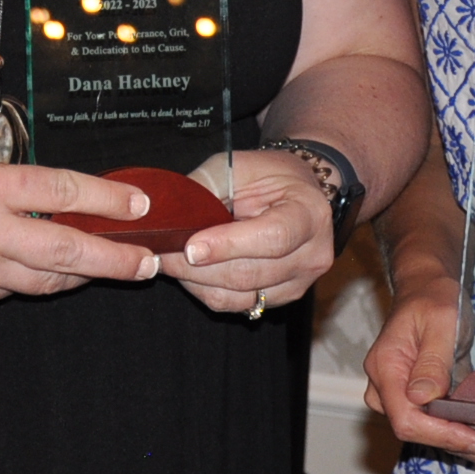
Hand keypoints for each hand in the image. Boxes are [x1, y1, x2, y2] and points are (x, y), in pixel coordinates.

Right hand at [0, 153, 158, 317]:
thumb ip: (8, 187)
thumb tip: (61, 205)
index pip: (64, 192)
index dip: (110, 200)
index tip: (140, 206)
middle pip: (69, 251)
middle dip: (117, 258)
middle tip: (149, 262)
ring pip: (45, 282)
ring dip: (79, 275)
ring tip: (104, 268)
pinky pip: (6, 293)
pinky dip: (20, 281)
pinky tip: (18, 269)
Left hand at [167, 146, 338, 313]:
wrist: (298, 192)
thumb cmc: (267, 176)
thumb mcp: (237, 167)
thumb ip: (204, 190)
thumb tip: (166, 216)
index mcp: (309, 214)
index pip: (273, 238)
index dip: (228, 245)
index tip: (191, 246)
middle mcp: (312, 254)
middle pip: (250, 274)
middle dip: (198, 268)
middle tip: (162, 253)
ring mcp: (300, 282)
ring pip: (240, 296)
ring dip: (197, 282)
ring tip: (171, 261)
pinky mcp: (282, 298)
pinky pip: (238, 306)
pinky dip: (208, 291)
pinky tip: (191, 273)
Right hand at [358, 278, 474, 473]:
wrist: (427, 289)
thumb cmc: (432, 298)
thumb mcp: (439, 321)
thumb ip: (431, 360)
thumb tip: (422, 397)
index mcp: (386, 370)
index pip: (408, 420)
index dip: (446, 435)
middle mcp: (389, 391)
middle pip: (426, 435)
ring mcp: (405, 400)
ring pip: (441, 437)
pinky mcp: (424, 405)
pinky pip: (448, 427)